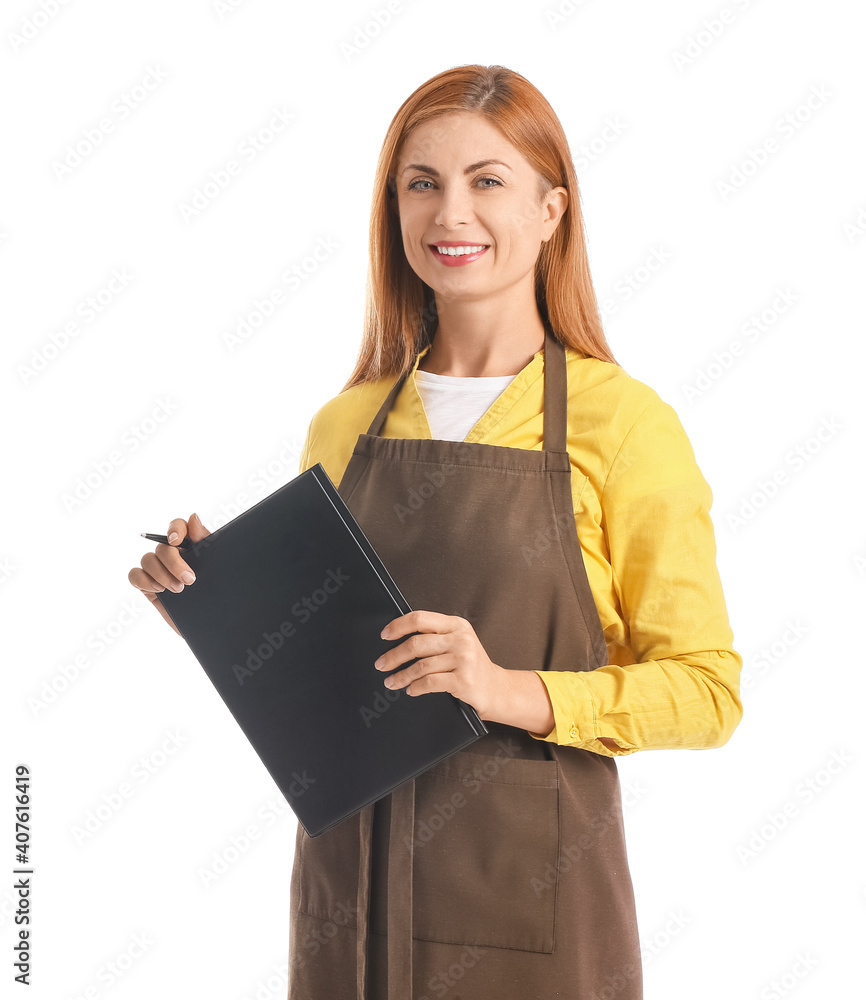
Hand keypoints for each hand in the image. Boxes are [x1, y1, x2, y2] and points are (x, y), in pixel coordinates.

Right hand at [128, 513, 209, 635]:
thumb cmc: (220, 593)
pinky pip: (135, 575)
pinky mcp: (149, 587)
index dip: (175, 529)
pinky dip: (143, 580)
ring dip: (161, 574)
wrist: (217, 625)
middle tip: (190, 580)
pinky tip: (158, 590)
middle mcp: (175, 556)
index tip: (177, 541)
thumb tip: (193, 516)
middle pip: (162, 546)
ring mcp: (160, 571)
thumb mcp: (218, 566)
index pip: (178, 526)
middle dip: (173, 563)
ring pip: (148, 559)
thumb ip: (205, 541)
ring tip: (178, 591)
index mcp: (193, 546)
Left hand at [373, 610, 504, 719]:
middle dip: (394, 655)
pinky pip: (430, 682)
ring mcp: (464, 660)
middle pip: (417, 643)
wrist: (496, 689)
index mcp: (456, 625)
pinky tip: (410, 690)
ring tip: (391, 681)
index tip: (384, 635)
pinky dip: (415, 687)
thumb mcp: (457, 643)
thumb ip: (435, 636)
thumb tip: (397, 639)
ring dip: (401, 675)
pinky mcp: (463, 680)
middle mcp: (461, 639)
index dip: (398, 626)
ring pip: (421, 666)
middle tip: (381, 664)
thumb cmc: (470, 666)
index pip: (421, 618)